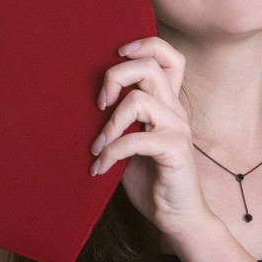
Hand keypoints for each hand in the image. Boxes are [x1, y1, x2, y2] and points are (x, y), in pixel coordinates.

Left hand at [88, 37, 210, 236]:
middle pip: (150, 67)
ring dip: (109, 123)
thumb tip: (84, 101)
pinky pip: (136, 140)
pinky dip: (112, 151)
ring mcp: (177, 129)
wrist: (177, 217)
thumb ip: (119, 119)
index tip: (118, 54)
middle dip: (116, 76)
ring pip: (140, 100)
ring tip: (97, 145)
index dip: (145, 45)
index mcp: (166, 102)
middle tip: (99, 103)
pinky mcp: (175, 151)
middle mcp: (175, 109)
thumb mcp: (130, 140)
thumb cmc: (150, 177)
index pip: (169, 57)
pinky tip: (100, 167)